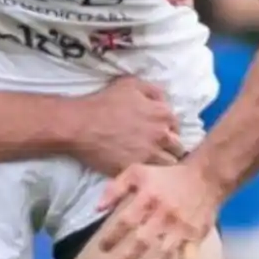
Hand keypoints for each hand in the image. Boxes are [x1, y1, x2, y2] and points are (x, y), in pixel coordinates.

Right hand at [70, 77, 184, 176]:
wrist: (80, 125)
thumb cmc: (104, 102)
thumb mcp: (130, 84)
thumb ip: (154, 91)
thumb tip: (165, 101)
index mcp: (162, 114)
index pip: (177, 125)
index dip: (169, 127)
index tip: (159, 130)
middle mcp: (161, 135)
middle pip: (178, 147)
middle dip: (170, 147)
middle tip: (157, 146)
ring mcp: (150, 154)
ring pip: (169, 163)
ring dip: (162, 161)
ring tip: (150, 159)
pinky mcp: (137, 168)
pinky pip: (151, 173)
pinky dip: (148, 171)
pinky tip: (139, 165)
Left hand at [97, 162, 222, 258]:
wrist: (205, 178)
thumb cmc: (166, 176)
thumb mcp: (137, 173)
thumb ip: (115, 189)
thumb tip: (97, 209)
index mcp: (148, 199)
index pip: (126, 222)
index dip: (112, 237)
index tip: (102, 248)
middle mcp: (163, 216)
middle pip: (142, 242)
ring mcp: (180, 229)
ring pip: (163, 256)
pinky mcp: (195, 238)